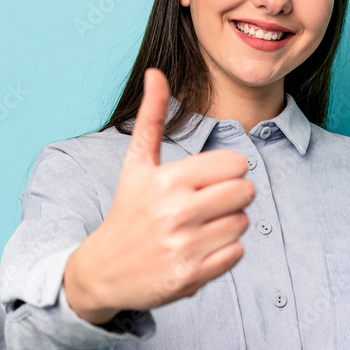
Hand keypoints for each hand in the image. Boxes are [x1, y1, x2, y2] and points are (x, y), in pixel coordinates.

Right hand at [63, 67, 253, 323]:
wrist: (104, 270)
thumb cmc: (127, 210)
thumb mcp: (136, 164)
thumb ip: (151, 118)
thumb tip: (155, 72)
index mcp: (166, 180)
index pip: (236, 165)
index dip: (227, 171)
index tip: (207, 180)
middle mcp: (176, 213)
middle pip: (245, 193)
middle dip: (231, 197)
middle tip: (205, 204)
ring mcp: (184, 247)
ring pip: (242, 223)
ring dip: (227, 225)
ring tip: (198, 228)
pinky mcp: (191, 276)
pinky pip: (237, 254)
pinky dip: (223, 252)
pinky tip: (198, 249)